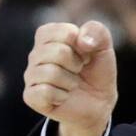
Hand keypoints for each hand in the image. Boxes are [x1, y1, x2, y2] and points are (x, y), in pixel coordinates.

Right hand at [22, 20, 116, 135]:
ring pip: (51, 72)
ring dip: (71, 81)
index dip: (82, 46)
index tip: (85, 55)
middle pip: (58, 52)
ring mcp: (31, 75)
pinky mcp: (31, 96)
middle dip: (77, 64)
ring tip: (72, 84)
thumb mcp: (104, 47)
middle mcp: (35, 53)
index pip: (65, 32)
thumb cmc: (96, 72)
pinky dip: (61, 96)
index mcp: (48, 36)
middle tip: (79, 71)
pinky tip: (63, 96)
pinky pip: (44, 92)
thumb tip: (81, 40)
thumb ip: (97, 31)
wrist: (99, 103)